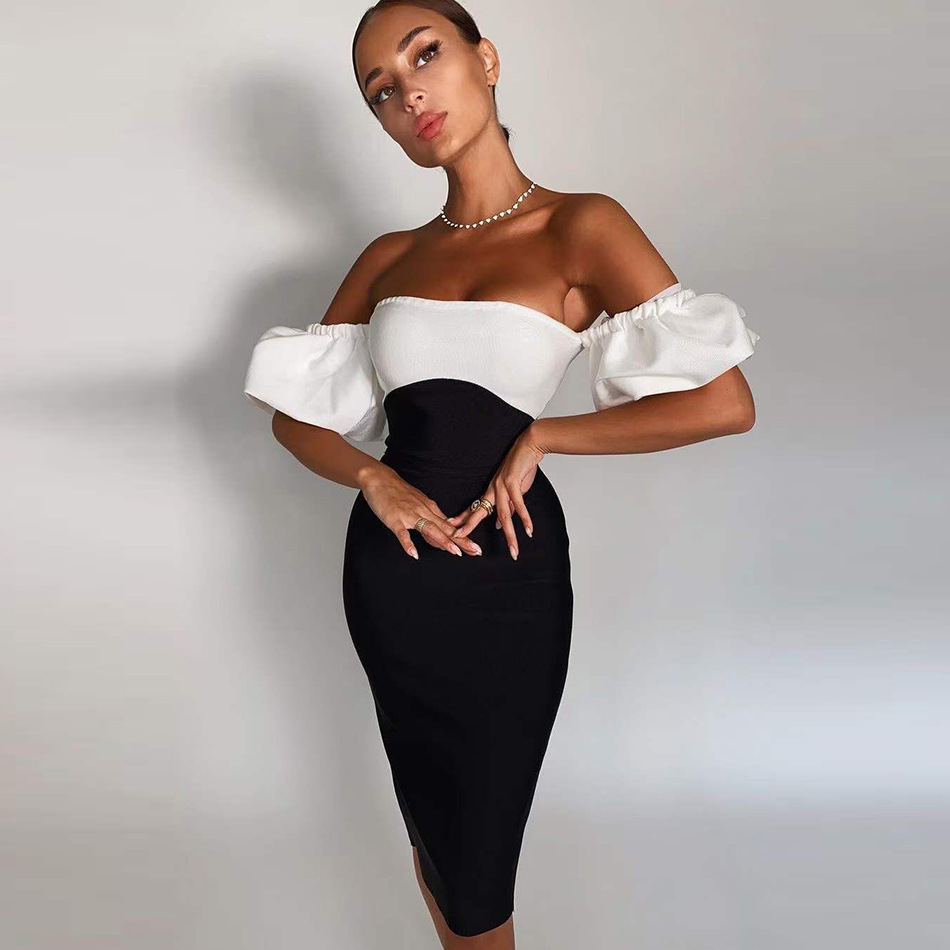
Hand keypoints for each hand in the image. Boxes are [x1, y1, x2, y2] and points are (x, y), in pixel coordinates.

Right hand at [359, 465, 482, 559]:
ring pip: (429, 529)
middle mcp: (423, 512)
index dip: (463, 538)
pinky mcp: (395, 519)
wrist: (381, 479)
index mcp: (430, 509)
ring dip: (442, 541)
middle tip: (475, 551)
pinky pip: (402, 533)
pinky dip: (408, 543)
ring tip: (454, 552)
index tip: (476, 548)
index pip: (450, 527)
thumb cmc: (399, 493)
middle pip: (445, 528)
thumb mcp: (419, 505)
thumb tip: (439, 538)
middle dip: (461, 541)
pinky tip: (413, 554)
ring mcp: (409, 515)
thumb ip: (429, 521)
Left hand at [446, 425, 546, 559]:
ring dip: (510, 535)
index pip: (475, 508)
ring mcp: (502, 486)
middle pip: (480, 512)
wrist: (529, 446)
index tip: (453, 530)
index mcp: (491, 491)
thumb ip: (508, 507)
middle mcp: (493, 489)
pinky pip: (519, 504)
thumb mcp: (514, 489)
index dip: (464, 519)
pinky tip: (528, 530)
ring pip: (503, 515)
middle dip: (470, 527)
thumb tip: (501, 523)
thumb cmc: (522, 467)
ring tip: (513, 550)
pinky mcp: (513, 482)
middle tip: (460, 538)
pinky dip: (525, 518)